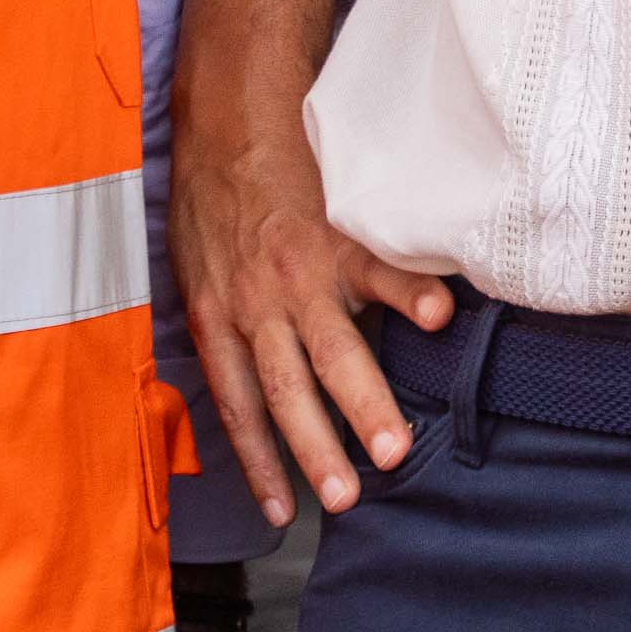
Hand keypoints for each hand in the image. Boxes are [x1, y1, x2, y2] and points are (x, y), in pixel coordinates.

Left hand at [173, 80, 452, 525]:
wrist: (228, 118)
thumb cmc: (213, 195)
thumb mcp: (193, 267)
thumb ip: (220, 320)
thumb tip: (243, 371)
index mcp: (217, 318)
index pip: (237, 406)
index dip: (259, 461)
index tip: (282, 513)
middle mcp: (257, 305)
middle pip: (288, 390)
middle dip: (319, 449)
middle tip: (348, 497)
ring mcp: (299, 272)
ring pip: (335, 349)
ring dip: (365, 402)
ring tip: (397, 449)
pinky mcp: (337, 233)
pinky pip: (378, 269)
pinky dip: (408, 294)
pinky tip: (438, 319)